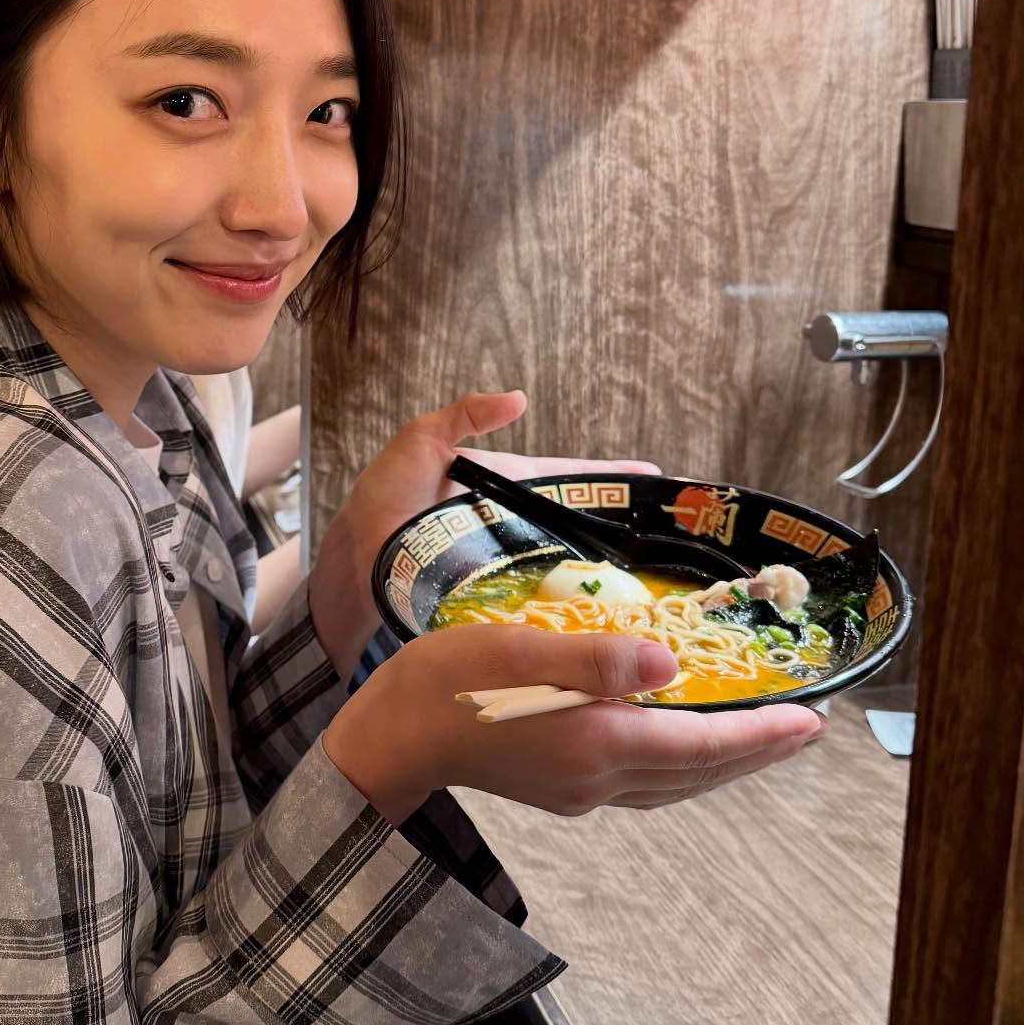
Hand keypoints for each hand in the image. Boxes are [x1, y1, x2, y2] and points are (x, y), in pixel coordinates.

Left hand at [309, 391, 657, 674]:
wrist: (349, 569)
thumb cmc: (380, 504)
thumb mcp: (418, 445)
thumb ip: (462, 417)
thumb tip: (517, 398)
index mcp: (501, 488)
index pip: (566, 478)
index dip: (608, 479)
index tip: (656, 481)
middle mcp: (512, 530)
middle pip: (578, 527)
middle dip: (623, 531)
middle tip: (675, 542)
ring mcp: (508, 569)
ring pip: (570, 570)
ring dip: (608, 577)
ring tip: (660, 585)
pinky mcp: (498, 603)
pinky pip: (545, 606)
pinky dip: (574, 612)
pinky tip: (608, 626)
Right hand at [322, 625, 824, 823]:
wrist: (390, 738)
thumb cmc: (444, 684)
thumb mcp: (517, 652)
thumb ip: (595, 658)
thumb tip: (672, 666)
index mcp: (596, 743)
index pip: (702, 744)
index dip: (762, 734)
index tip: (814, 719)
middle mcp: (598, 777)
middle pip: (698, 771)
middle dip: (756, 752)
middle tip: (806, 728)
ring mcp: (578, 789)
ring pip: (675, 783)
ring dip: (723, 762)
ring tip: (760, 738)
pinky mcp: (560, 786)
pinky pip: (645, 782)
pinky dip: (683, 765)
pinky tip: (680, 743)